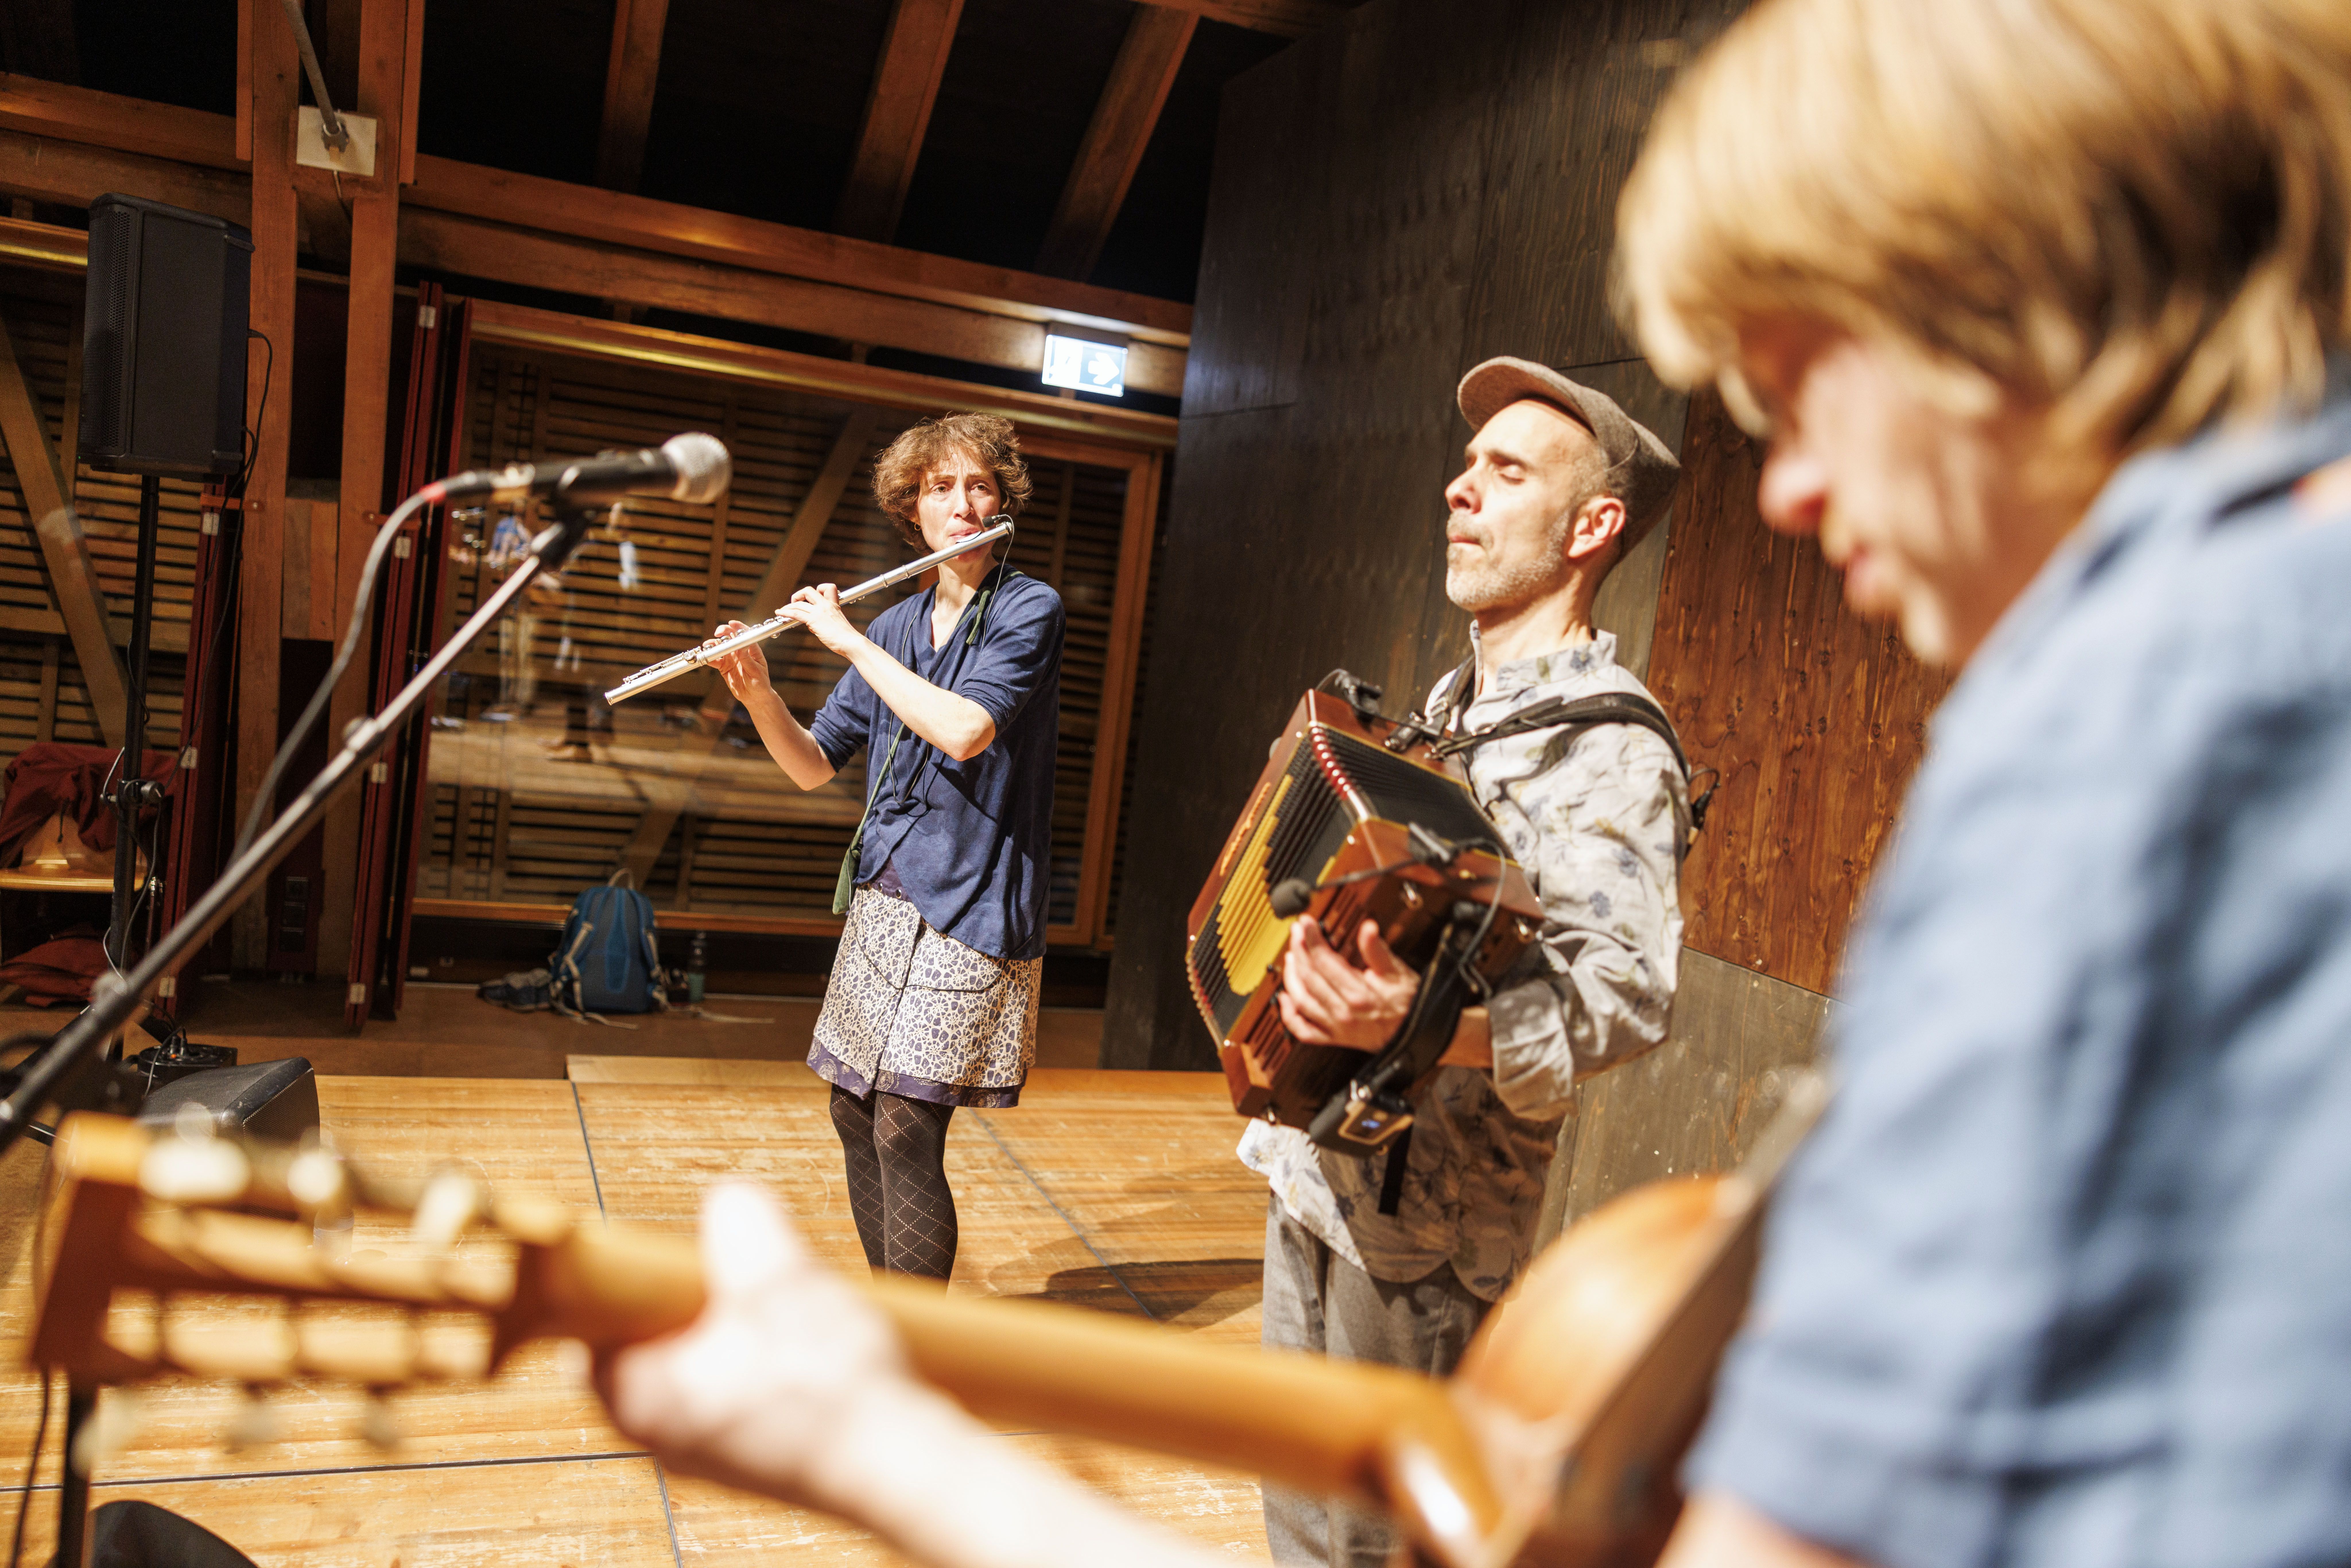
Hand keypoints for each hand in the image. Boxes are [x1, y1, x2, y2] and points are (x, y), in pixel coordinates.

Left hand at [596, 1185, 934, 1513]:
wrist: (901, 1468)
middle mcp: (662, 1437)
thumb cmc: (835, 1390)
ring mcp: (707, 1454)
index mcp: (642, 1399)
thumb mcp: (783, 1277)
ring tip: (785, 1311)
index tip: (659, 1254)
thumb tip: (729, 1201)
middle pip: (648, 1341)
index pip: (590, 1327)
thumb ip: (743, 1223)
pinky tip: (806, 1349)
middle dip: (691, 1300)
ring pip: (695, 1365)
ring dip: (731, 1330)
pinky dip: (756, 1362)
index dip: (624, 1280)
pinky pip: (732, 1392)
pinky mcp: (750, 1458)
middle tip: (737, 1275)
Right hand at [704, 620, 771, 700]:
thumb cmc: (760, 683)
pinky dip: (709, 658)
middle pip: (731, 637)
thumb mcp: (755, 671)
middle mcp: (741, 652)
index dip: (739, 627)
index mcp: (752, 650)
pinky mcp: (724, 667)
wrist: (754, 697)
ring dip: (714, 644)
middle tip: (717, 633)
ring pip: (721, 647)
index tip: (732, 623)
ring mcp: (732, 658)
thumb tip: (741, 645)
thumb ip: (747, 658)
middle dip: (724, 632)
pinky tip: (706, 657)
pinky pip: (715, 660)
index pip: (745, 634)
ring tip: (708, 645)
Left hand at [788, 583, 859, 656]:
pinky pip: (796, 613)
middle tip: (794, 604)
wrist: (851, 642)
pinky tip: (780, 613)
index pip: (826, 588)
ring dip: (788, 607)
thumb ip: (825, 620)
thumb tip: (812, 625)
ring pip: (799, 603)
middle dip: (798, 596)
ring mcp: (819, 611)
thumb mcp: (837, 623)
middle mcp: (826, 605)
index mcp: (834, 604)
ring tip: (782, 611)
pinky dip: (785, 612)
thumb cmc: (846, 637)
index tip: (812, 599)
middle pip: (808, 590)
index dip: (817, 590)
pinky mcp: (814, 620)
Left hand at [1277, 916, 1421, 1048]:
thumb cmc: (1410, 1004)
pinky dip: (1289, 1015)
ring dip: (1291, 976)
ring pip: (1301, 1000)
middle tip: (1297, 932)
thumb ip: (1379, 951)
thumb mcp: (1399, 973)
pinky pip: (1304, 1030)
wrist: (1418, 1037)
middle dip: (1299, 950)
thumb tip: (1368, 928)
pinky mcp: (1335, 1039)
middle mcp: (1343, 1013)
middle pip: (1309, 977)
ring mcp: (1336, 1028)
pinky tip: (1284, 999)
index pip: (1324, 960)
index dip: (1311, 938)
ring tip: (1291, 956)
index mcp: (1358, 995)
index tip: (1305, 923)